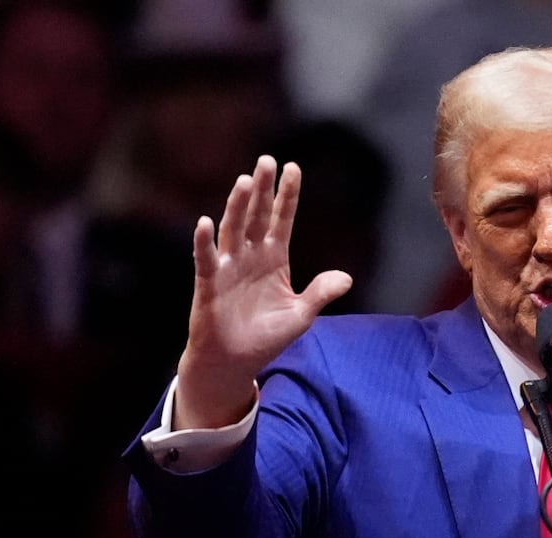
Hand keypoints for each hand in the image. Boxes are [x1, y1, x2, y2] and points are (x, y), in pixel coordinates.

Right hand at [175, 156, 353, 428]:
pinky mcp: (210, 285)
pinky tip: (205, 222)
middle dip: (263, 190)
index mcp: (274, 259)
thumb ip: (321, 294)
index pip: (282, 220)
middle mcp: (250, 257)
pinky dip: (204, 243)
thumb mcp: (301, 315)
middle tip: (267, 160)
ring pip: (233, 230)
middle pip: (257, 216)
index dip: (288, 196)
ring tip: (246, 181)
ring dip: (238, 206)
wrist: (235, 363)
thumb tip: (346, 278)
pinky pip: (207, 260)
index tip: (293, 167)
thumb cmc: (265, 337)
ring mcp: (229, 268)